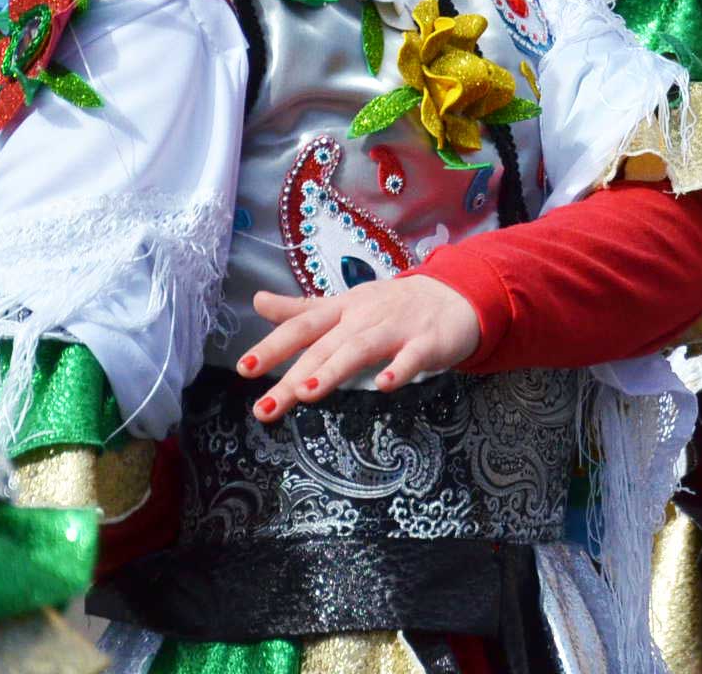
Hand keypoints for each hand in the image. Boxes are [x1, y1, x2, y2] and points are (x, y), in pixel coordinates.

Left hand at [237, 278, 480, 420]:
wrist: (456, 295)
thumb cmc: (394, 305)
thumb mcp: (345, 303)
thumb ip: (302, 309)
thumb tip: (257, 301)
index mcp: (343, 310)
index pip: (302, 326)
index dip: (273, 345)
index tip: (244, 369)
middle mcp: (365, 317)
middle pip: (325, 345)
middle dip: (293, 375)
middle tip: (265, 407)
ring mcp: (397, 328)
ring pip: (362, 348)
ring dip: (334, 369)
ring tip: (307, 392)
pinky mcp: (428, 342)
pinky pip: (413, 356)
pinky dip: (400, 369)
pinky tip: (385, 386)